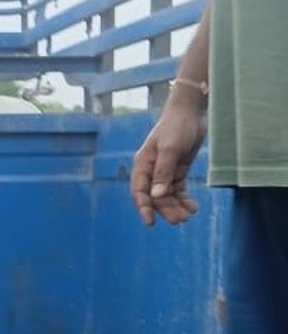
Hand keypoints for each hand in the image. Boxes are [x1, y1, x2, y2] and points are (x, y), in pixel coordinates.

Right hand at [130, 100, 205, 225]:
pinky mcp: (178, 170)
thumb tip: (157, 196)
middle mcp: (151, 171)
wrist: (192, 111)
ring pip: (167, 195)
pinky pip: (178, 189)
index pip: (139, 191)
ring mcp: (165, 171)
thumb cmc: (177, 126)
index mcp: (143, 165)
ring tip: (188, 216)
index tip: (150, 222)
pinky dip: (184, 199)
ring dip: (176, 206)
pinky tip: (193, 207)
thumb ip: (163, 173)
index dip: (144, 208)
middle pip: (155, 196)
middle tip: (179, 221)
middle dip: (166, 209)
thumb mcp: (170, 149)